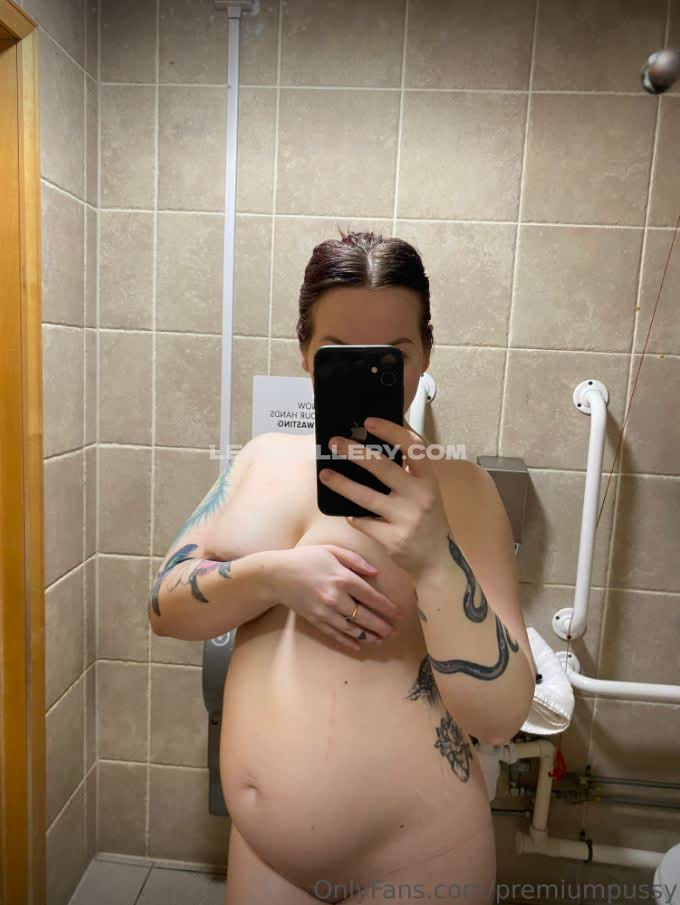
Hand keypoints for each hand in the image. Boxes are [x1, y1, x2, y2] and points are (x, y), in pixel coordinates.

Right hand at [269, 544, 400, 652]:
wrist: (276, 574)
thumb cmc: (306, 558)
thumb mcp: (332, 551)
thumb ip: (356, 561)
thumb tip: (376, 573)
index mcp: (342, 577)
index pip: (371, 596)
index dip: (386, 607)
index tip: (398, 613)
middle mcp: (335, 597)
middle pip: (364, 616)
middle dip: (381, 625)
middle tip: (394, 631)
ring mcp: (324, 611)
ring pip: (351, 628)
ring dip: (369, 636)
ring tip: (382, 640)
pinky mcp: (315, 620)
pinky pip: (335, 634)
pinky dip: (348, 641)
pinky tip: (359, 645)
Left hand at [319, 418, 449, 578]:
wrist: (437, 561)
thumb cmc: (427, 519)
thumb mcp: (426, 491)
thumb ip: (408, 470)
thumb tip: (377, 442)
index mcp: (429, 480)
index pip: (413, 447)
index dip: (391, 430)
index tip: (369, 421)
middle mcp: (420, 496)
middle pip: (383, 467)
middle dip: (355, 452)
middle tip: (334, 442)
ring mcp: (406, 519)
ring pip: (366, 497)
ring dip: (342, 484)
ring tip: (325, 475)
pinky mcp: (393, 539)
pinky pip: (362, 522)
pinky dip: (353, 516)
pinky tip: (348, 512)